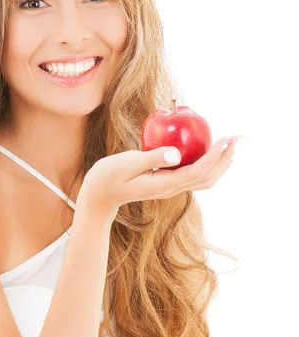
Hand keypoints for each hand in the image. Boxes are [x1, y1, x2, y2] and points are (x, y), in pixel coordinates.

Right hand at [77, 136, 238, 220]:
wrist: (98, 197)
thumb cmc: (107, 177)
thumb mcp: (127, 164)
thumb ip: (152, 158)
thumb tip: (178, 153)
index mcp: (164, 184)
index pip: (197, 171)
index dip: (215, 156)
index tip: (226, 139)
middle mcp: (171, 189)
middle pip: (207, 178)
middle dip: (224, 160)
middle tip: (236, 139)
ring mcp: (169, 188)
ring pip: (202, 180)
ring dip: (219, 164)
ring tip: (229, 147)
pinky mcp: (165, 184)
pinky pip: (192, 175)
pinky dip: (205, 164)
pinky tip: (207, 151)